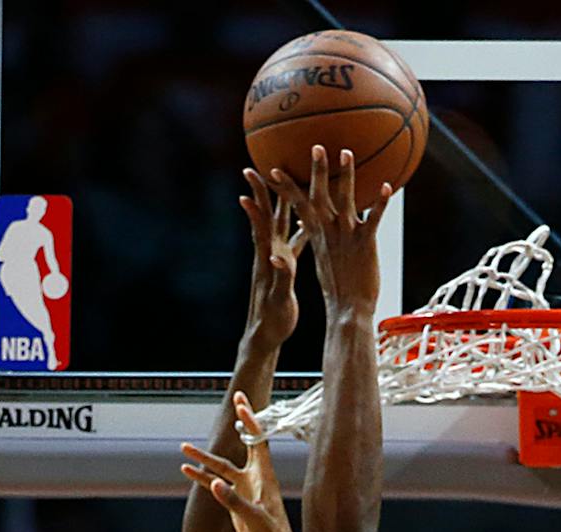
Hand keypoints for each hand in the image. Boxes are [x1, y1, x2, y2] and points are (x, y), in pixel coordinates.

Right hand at [180, 394, 299, 531]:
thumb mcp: (255, 520)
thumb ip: (235, 501)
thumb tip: (214, 484)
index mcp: (265, 477)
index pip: (258, 442)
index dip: (251, 421)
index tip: (242, 402)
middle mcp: (255, 477)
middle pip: (243, 445)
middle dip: (238, 423)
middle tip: (233, 400)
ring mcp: (245, 488)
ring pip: (221, 467)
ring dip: (204, 458)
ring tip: (183, 448)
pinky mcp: (236, 501)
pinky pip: (215, 485)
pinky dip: (201, 478)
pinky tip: (186, 471)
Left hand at [242, 168, 306, 348]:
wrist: (266, 335)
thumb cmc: (272, 320)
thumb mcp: (278, 300)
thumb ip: (280, 278)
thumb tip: (276, 258)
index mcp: (268, 259)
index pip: (261, 226)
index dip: (256, 204)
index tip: (251, 181)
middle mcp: (270, 254)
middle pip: (268, 217)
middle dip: (266, 193)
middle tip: (262, 168)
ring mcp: (276, 258)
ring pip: (281, 225)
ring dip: (283, 203)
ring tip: (287, 181)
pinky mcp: (284, 266)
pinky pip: (294, 239)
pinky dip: (301, 225)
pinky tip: (309, 216)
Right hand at [268, 146, 392, 315]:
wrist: (348, 311)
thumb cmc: (338, 289)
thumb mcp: (326, 260)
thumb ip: (322, 239)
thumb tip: (316, 227)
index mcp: (316, 236)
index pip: (296, 206)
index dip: (286, 187)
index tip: (274, 170)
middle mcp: (328, 232)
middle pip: (318, 195)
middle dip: (316, 170)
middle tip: (315, 147)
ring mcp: (346, 236)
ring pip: (345, 199)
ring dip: (345, 175)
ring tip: (347, 152)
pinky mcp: (365, 243)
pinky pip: (374, 218)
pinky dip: (380, 202)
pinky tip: (387, 186)